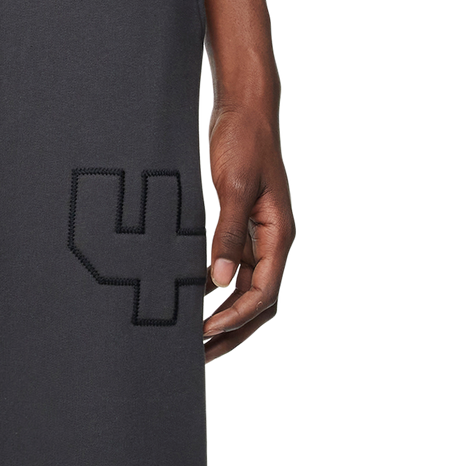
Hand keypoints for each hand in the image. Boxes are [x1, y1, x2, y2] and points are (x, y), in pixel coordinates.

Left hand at [202, 102, 295, 364]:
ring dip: (222, 318)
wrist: (244, 109)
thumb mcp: (236, 186)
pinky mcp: (240, 232)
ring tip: (193, 341)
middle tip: (200, 356)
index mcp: (280, 235)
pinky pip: (230, 273)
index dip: (236, 316)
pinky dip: (211, 293)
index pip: (264, 292)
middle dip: (232, 331)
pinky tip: (186, 303)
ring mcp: (258, 239)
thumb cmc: (245, 140)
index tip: (206, 330)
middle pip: (258, 303)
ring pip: (245, 293)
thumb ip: (228, 234)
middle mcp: (272, 243)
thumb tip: (219, 281)